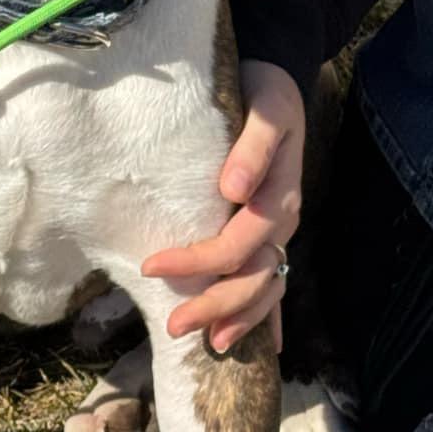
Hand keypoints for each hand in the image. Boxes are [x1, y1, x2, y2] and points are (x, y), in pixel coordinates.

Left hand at [141, 58, 304, 353]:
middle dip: (216, 307)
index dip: (197, 262)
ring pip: (267, 290)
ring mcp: (279, 233)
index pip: (237, 245)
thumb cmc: (263, 95)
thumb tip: (232, 189)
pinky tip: (263, 348)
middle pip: (254, 280)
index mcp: (279, 199)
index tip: (151, 265)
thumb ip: (253, 148)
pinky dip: (267, 317)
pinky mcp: (271, 234)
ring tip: (209, 343)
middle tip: (173, 327)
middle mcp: (281, 224)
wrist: (275, 83)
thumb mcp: (267, 109)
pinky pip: (274, 283)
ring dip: (239, 319)